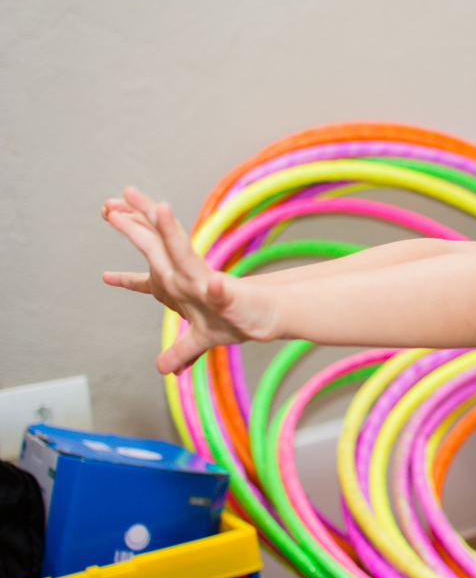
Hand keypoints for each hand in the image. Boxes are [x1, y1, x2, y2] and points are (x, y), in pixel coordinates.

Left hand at [102, 187, 279, 374]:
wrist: (269, 316)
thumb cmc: (238, 319)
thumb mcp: (203, 340)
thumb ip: (182, 351)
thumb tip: (165, 369)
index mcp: (182, 286)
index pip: (149, 279)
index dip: (127, 280)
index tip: (105, 277)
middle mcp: (192, 277)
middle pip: (158, 248)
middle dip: (135, 226)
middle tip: (109, 208)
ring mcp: (210, 283)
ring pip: (186, 256)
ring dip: (172, 234)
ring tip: (160, 210)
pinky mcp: (233, 295)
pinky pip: (222, 291)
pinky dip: (217, 289)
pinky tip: (213, 285)